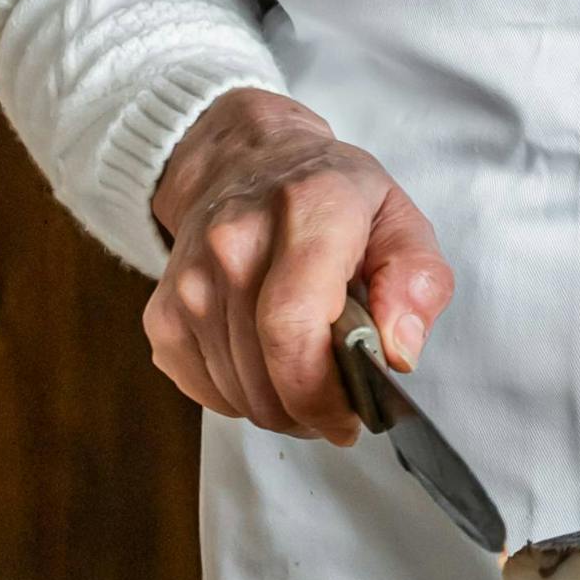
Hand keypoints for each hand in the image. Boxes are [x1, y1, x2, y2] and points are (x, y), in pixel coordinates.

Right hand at [146, 89, 453, 442]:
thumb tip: (400, 351)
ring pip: (237, 392)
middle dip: (309, 410)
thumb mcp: (398, 217)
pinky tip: (265, 363)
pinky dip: (241, 396)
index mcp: (308, 210)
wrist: (243, 161)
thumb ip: (418, 283)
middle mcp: (236, 243)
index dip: (321, 393)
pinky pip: (205, 391)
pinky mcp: (162, 313)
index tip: (350, 417)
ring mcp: (190, 280)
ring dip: (279, 407)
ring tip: (306, 375)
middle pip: (266, 374)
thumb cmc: (328, 194)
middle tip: (338, 402)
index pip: (293, 325)